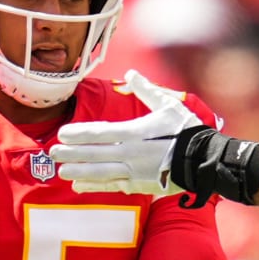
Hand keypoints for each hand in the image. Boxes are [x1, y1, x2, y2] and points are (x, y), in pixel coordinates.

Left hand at [50, 70, 201, 195]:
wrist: (205, 160)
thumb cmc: (188, 131)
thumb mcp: (169, 106)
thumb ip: (147, 90)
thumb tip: (131, 73)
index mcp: (135, 132)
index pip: (100, 132)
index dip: (79, 133)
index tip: (62, 134)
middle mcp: (131, 153)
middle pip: (95, 153)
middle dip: (72, 153)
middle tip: (53, 153)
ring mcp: (135, 170)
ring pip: (100, 171)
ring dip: (79, 171)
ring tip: (62, 171)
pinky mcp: (141, 184)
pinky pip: (113, 186)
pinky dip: (95, 186)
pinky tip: (80, 186)